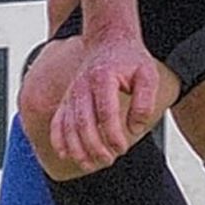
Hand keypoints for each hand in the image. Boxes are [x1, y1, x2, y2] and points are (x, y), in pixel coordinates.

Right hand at [49, 36, 161, 172]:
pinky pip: (57, 122)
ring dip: (77, 149)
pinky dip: (59, 140)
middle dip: (95, 147)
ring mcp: (71, 93)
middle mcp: (82, 86)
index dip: (113, 135)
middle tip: (109, 159)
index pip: (106, 113)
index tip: (122, 148)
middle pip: (84, 124)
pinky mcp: (67, 99)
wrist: (109, 40)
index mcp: (102, 78)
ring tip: (90, 164)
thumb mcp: (148, 74)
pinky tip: (66, 155)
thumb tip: (135, 128)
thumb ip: (145, 101)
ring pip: (67, 126)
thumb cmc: (130, 59)